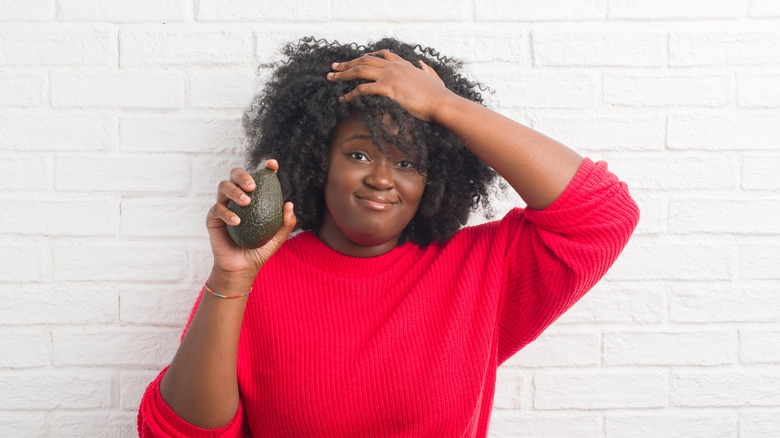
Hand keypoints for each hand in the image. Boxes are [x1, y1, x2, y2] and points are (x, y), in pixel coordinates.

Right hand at [205, 159, 295, 280]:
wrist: (242, 268)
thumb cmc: (260, 250)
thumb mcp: (277, 238)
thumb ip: (285, 223)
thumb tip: (289, 204)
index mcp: (254, 198)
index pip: (259, 178)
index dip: (265, 168)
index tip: (273, 165)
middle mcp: (237, 198)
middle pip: (234, 174)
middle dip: (243, 175)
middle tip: (253, 186)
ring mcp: (224, 206)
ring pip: (223, 186)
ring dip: (234, 191)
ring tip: (246, 202)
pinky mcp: (213, 219)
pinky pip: (216, 209)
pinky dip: (227, 213)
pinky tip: (238, 221)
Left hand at [327, 49, 454, 122]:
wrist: (442, 103)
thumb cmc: (438, 95)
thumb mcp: (433, 77)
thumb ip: (426, 70)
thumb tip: (422, 64)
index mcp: (403, 64)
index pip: (381, 55)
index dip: (365, 57)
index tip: (355, 59)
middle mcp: (394, 66)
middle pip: (364, 60)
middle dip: (346, 64)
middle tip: (333, 68)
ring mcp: (391, 75)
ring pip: (360, 71)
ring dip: (343, 74)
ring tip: (331, 79)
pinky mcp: (389, 88)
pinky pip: (364, 89)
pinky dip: (351, 93)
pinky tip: (344, 98)